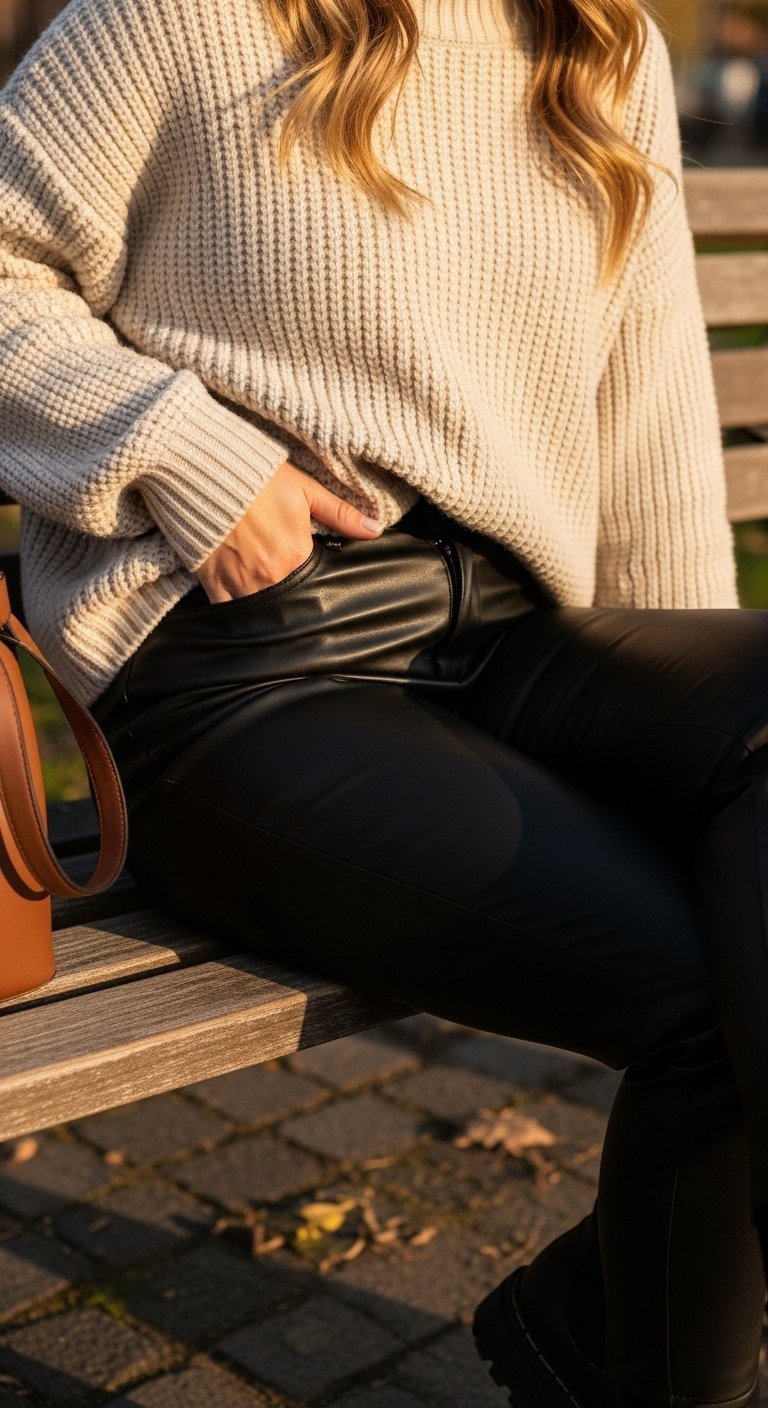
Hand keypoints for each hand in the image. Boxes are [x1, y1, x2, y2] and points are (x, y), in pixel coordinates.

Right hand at [195, 460, 383, 603]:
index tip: (318, 580)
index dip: (319, 584)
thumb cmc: (254, 476)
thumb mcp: (303, 489)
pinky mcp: (211, 583)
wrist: (199, 470)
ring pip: (262, 614)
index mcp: (294, 555)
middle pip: (291, 604)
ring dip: (271, 611)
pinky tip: (247, 612)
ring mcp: (238, 583)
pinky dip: (238, 615)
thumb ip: (340, 514)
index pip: (317, 584)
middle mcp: (268, 576)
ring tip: (276, 606)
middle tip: (297, 595)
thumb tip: (376, 530)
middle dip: (297, 602)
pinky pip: (228, 612)